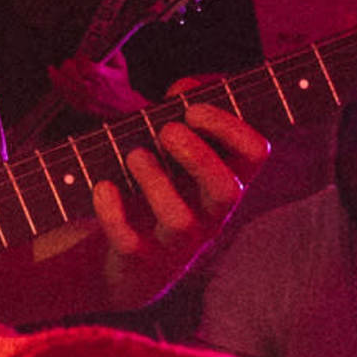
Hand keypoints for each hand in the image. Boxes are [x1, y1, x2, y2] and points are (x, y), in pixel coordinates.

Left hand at [44, 49, 142, 121]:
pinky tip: (54, 79)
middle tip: (67, 62)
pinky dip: (57, 86)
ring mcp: (85, 99)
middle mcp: (92, 89)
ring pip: (64, 86)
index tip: (78, 57)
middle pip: (71, 75)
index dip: (79, 59)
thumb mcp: (120, 65)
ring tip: (52, 70)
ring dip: (57, 76)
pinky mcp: (80, 106)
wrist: (124, 107)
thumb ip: (111, 51)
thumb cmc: (121, 84)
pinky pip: (64, 96)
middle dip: (67, 66)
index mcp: (103, 77)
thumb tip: (101, 38)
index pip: (84, 65)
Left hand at [86, 100, 267, 311]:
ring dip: (155, 179)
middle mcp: (209, 216)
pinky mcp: (139, 260)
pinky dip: (113, 210)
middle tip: (167, 131)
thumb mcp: (173, 155)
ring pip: (180, 219)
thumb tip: (185, 89)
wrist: (128, 268)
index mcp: (224, 182)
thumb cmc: (156, 193)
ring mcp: (175, 242)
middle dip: (197, 155)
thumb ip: (181, 114)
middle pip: (226, 190)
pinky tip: (102, 187)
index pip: (254, 154)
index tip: (192, 109)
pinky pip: (129, 241)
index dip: (230, 126)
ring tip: (134, 156)